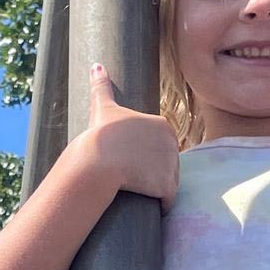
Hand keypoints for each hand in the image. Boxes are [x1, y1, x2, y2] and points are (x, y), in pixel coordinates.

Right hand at [75, 65, 179, 205]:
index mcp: (162, 124)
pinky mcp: (168, 187)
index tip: (124, 159)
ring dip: (152, 189)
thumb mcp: (103, 108)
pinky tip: (145, 203)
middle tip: (126, 175)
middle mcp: (173, 143)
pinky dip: (159, 204)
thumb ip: (102, 86)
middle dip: (148, 173)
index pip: (157, 147)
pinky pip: (167, 200)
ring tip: (132, 187)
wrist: (97, 161)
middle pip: (163, 164)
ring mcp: (173, 165)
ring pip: (165, 183)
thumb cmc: (100, 135)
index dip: (140, 156)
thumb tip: (96, 64)